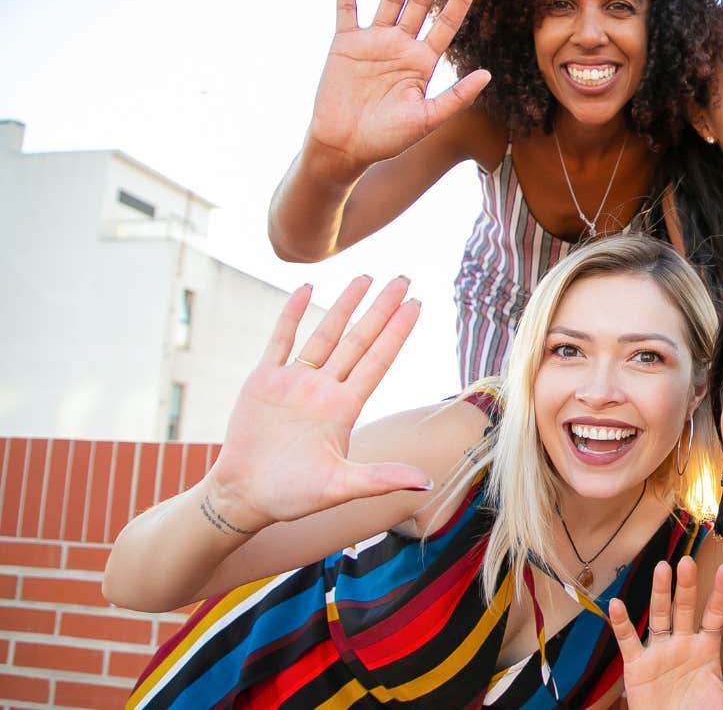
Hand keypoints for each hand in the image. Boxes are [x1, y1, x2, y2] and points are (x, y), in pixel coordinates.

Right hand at [205, 276, 427, 531]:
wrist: (244, 496)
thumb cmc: (293, 496)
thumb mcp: (340, 487)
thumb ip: (380, 479)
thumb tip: (427, 483)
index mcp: (344, 409)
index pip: (378, 360)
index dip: (397, 332)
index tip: (417, 304)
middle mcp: (324, 389)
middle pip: (359, 339)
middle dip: (381, 309)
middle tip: (403, 278)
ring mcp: (294, 382)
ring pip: (324, 334)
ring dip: (344, 305)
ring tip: (365, 277)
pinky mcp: (263, 381)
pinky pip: (279, 340)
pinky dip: (291, 314)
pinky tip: (306, 289)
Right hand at [306, 0, 490, 177]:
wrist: (345, 147)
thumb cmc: (387, 139)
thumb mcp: (427, 119)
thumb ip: (456, 96)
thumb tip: (487, 74)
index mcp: (423, 62)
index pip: (446, 23)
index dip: (459, 0)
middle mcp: (401, 45)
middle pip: (420, 0)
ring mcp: (373, 41)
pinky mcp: (345, 44)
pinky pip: (346, 9)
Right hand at [609, 557, 722, 709]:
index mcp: (705, 649)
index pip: (714, 615)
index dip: (720, 593)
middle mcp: (682, 644)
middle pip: (685, 608)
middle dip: (687, 586)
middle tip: (688, 562)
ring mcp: (659, 652)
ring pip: (659, 616)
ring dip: (659, 593)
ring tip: (661, 568)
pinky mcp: (637, 665)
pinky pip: (628, 640)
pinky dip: (621, 624)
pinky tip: (617, 605)